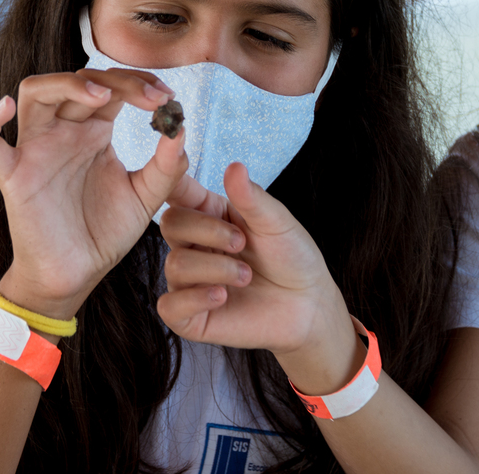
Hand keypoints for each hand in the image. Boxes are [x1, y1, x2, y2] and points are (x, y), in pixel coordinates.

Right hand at [0, 68, 188, 321]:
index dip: (139, 84)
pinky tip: (4, 108)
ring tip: (101, 95)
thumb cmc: (106, 232)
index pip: (112, 88)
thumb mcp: (146, 197)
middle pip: (79, 82)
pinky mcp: (13, 177)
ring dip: (66, 84)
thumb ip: (167, 167)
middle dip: (118, 81)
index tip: (168, 98)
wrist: (78, 274)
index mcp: (95, 131)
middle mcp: (64, 132)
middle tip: (152, 97)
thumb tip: (180, 130)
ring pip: (34, 93)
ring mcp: (36, 150)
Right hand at [157, 164, 364, 394]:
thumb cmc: (292, 258)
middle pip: (171, 224)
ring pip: (175, 265)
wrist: (309, 306)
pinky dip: (195, 298)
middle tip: (241, 243)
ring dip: (216, 268)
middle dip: (207, 231)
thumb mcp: (276, 223)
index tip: (173, 162)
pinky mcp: (190, 317)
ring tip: (247, 276)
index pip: (179, 193)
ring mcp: (189, 282)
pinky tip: (222, 296)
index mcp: (210, 216)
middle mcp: (195, 247)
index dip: (171, 178)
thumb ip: (251, 198)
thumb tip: (234, 166)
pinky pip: (169, 306)